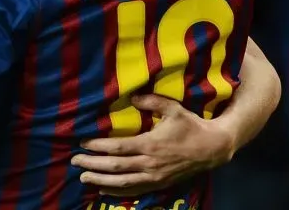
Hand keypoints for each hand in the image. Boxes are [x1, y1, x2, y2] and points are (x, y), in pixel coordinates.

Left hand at [71, 94, 233, 195]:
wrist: (212, 148)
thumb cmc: (191, 125)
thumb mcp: (173, 108)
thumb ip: (151, 101)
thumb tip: (132, 97)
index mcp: (150, 144)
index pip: (117, 148)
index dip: (98, 147)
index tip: (83, 144)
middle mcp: (149, 163)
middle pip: (115, 167)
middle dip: (92, 164)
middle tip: (75, 161)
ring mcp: (154, 177)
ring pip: (122, 182)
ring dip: (100, 180)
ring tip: (83, 176)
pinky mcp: (159, 184)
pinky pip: (134, 191)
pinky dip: (116, 191)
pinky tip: (103, 188)